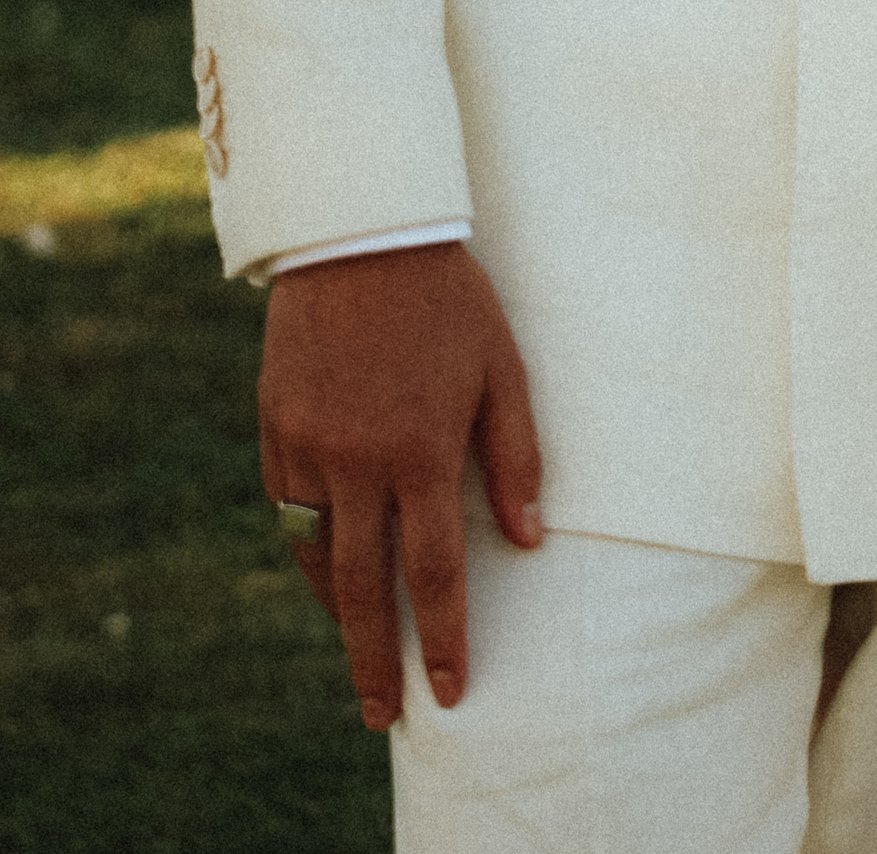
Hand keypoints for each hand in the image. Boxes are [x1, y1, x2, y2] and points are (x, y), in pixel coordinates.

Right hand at [260, 241, 542, 728]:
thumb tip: (529, 539)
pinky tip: (326, 568)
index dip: (444, 639)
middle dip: (375, 660)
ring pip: (315, 555)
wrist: (363, 234)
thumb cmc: (449, 299)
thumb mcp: (501, 368)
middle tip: (385, 715)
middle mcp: (358, 461)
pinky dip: (307, 547)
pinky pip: (288, 508)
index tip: (450, 690)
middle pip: (362, 589)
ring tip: (360, 648)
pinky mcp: (275, 429)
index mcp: (421, 449)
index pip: (433, 573)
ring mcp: (309, 447)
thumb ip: (515, 457)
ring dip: (337, 611)